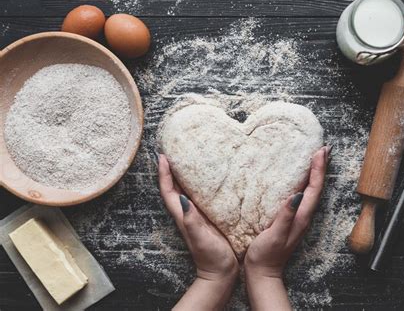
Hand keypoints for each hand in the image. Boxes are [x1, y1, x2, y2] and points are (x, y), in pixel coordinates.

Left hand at [158, 154, 238, 309]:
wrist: (221, 272)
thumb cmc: (211, 257)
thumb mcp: (200, 238)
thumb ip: (191, 220)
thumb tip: (183, 198)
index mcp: (183, 215)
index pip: (168, 191)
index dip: (164, 174)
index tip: (162, 156)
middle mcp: (188, 212)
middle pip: (175, 187)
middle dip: (173, 169)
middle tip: (176, 151)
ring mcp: (198, 215)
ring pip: (188, 190)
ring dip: (186, 175)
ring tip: (191, 158)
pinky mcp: (209, 217)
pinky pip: (202, 196)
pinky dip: (202, 185)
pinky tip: (211, 178)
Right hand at [244, 146, 329, 309]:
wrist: (263, 272)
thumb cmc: (266, 254)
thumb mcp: (275, 235)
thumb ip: (286, 216)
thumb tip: (297, 195)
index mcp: (301, 217)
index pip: (314, 189)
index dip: (318, 169)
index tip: (320, 152)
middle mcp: (303, 216)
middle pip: (316, 187)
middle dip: (321, 167)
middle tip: (323, 149)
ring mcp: (298, 218)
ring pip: (311, 191)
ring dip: (314, 174)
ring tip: (315, 158)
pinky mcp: (290, 219)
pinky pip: (302, 196)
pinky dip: (304, 183)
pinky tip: (298, 179)